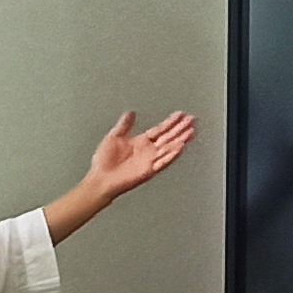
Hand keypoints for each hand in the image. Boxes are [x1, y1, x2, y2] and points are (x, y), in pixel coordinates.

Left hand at [77, 109, 199, 201]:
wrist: (100, 179)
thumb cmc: (104, 162)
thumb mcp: (114, 137)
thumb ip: (124, 125)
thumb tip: (130, 113)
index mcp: (141, 142)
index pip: (161, 130)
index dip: (171, 122)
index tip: (181, 115)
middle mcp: (148, 151)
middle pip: (169, 137)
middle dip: (181, 128)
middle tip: (192, 120)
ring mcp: (150, 161)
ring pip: (169, 148)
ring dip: (181, 140)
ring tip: (191, 132)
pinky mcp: (149, 171)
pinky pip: (163, 162)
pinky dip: (172, 155)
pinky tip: (180, 147)